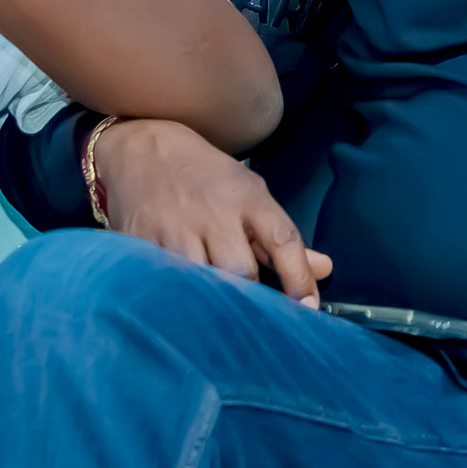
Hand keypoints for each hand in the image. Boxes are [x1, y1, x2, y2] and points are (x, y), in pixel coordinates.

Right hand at [95, 117, 332, 305]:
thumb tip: (324, 269)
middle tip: (256, 315)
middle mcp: (214, 214)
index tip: (308, 308)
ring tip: (221, 317)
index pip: (283, 240)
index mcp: (247, 198)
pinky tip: (184, 308)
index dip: (299, 278)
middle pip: (242, 271)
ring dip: (215, 302)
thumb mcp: (250, 194)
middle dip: (252, 297)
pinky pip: (167, 282)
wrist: (143, 150)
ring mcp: (175, 230)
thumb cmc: (206, 178)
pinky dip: (179, 298)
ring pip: (204, 282)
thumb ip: (282, 239)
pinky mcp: (142, 243)